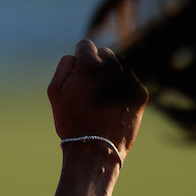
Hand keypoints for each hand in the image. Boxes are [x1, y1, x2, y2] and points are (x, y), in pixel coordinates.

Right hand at [48, 39, 147, 159]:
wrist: (96, 150)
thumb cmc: (71, 121)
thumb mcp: (54, 91)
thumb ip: (65, 64)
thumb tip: (78, 55)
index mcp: (89, 64)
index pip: (85, 45)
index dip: (78, 60)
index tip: (78, 75)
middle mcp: (113, 67)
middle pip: (104, 52)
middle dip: (96, 65)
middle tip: (89, 89)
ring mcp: (129, 79)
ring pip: (119, 65)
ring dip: (110, 75)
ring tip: (101, 98)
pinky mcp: (141, 92)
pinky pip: (130, 81)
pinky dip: (122, 90)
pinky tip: (112, 106)